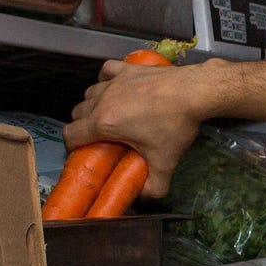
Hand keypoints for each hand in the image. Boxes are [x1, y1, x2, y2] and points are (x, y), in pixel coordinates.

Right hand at [65, 57, 230, 198]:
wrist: (194, 91)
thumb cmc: (175, 125)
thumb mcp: (165, 162)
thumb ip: (154, 186)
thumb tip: (147, 197)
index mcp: (104, 123)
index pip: (71, 134)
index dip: (73, 146)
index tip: (86, 152)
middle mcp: (103, 100)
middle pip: (78, 113)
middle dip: (84, 127)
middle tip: (102, 137)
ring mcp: (115, 81)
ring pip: (90, 93)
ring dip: (93, 104)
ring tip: (111, 115)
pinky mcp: (128, 68)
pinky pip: (106, 71)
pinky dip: (105, 79)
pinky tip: (115, 87)